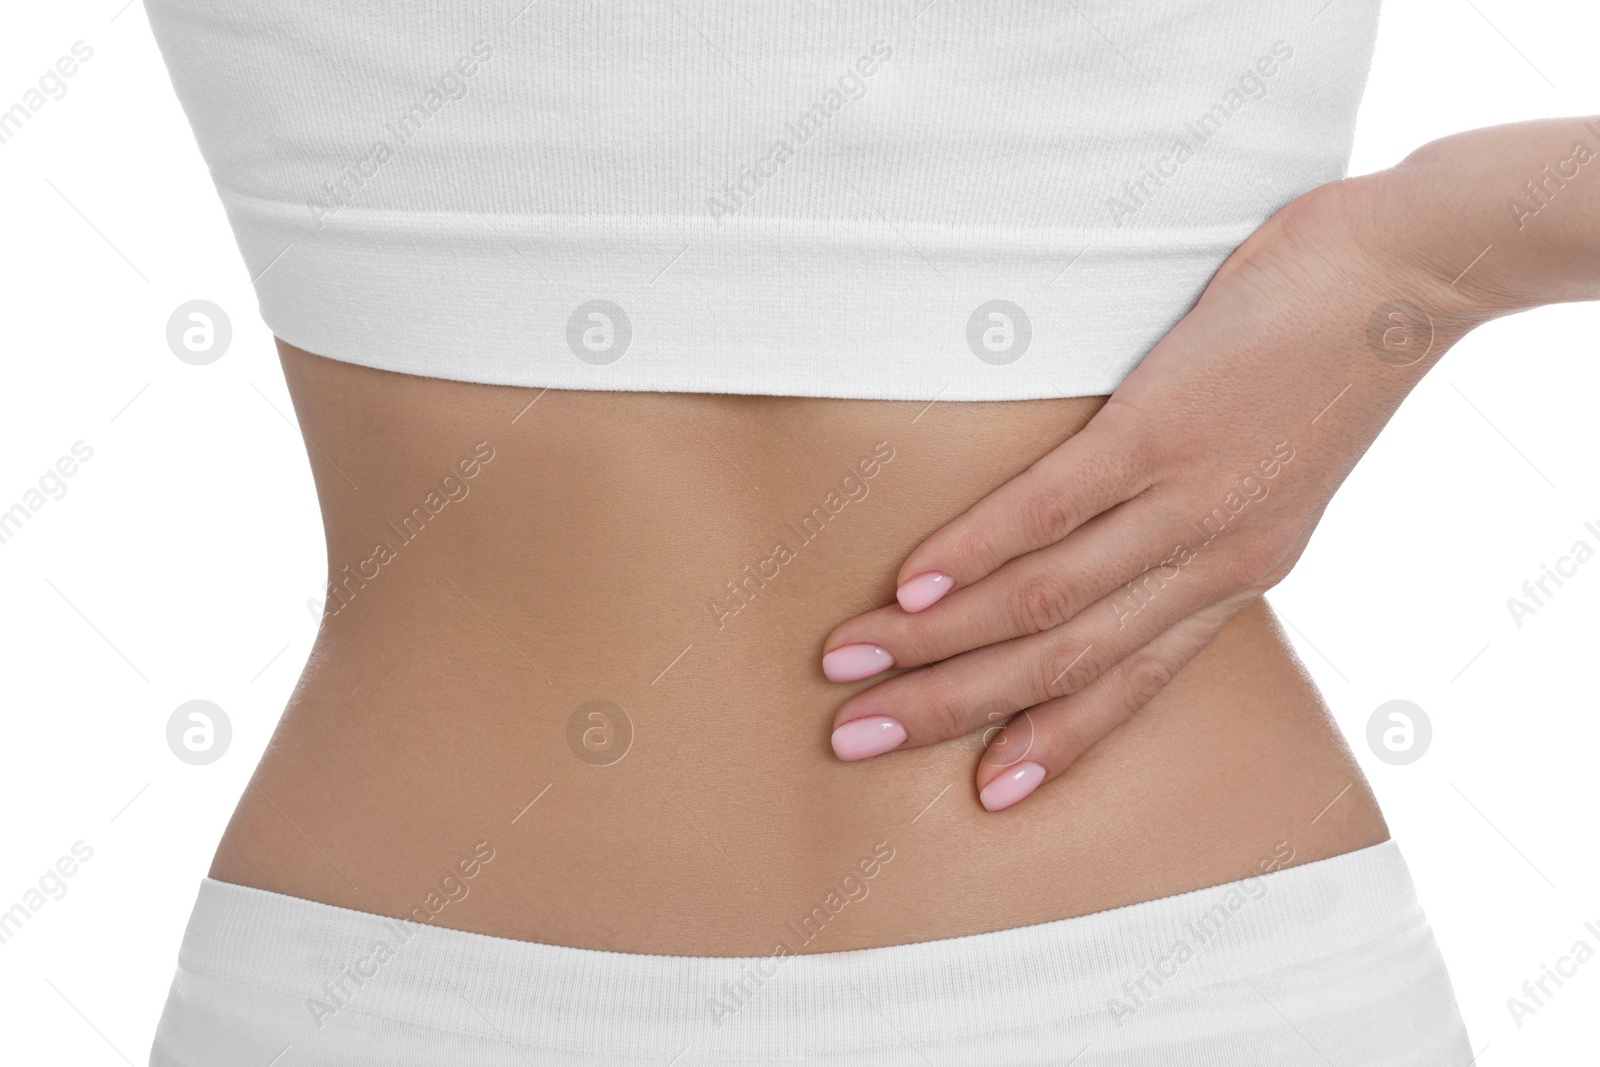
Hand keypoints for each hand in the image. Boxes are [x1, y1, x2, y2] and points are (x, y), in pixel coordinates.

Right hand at [820, 169, 1481, 810]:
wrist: (1404, 276)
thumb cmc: (1323, 363)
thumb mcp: (1271, 472)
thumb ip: (1191, 517)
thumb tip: (1099, 532)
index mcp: (1238, 576)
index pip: (1131, 685)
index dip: (1054, 741)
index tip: (984, 791)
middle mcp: (1214, 562)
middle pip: (1067, 661)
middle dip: (954, 709)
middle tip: (856, 739)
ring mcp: (1189, 501)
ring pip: (1049, 601)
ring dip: (938, 642)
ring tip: (854, 666)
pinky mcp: (1164, 430)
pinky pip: (1054, 510)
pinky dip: (975, 554)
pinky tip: (913, 584)